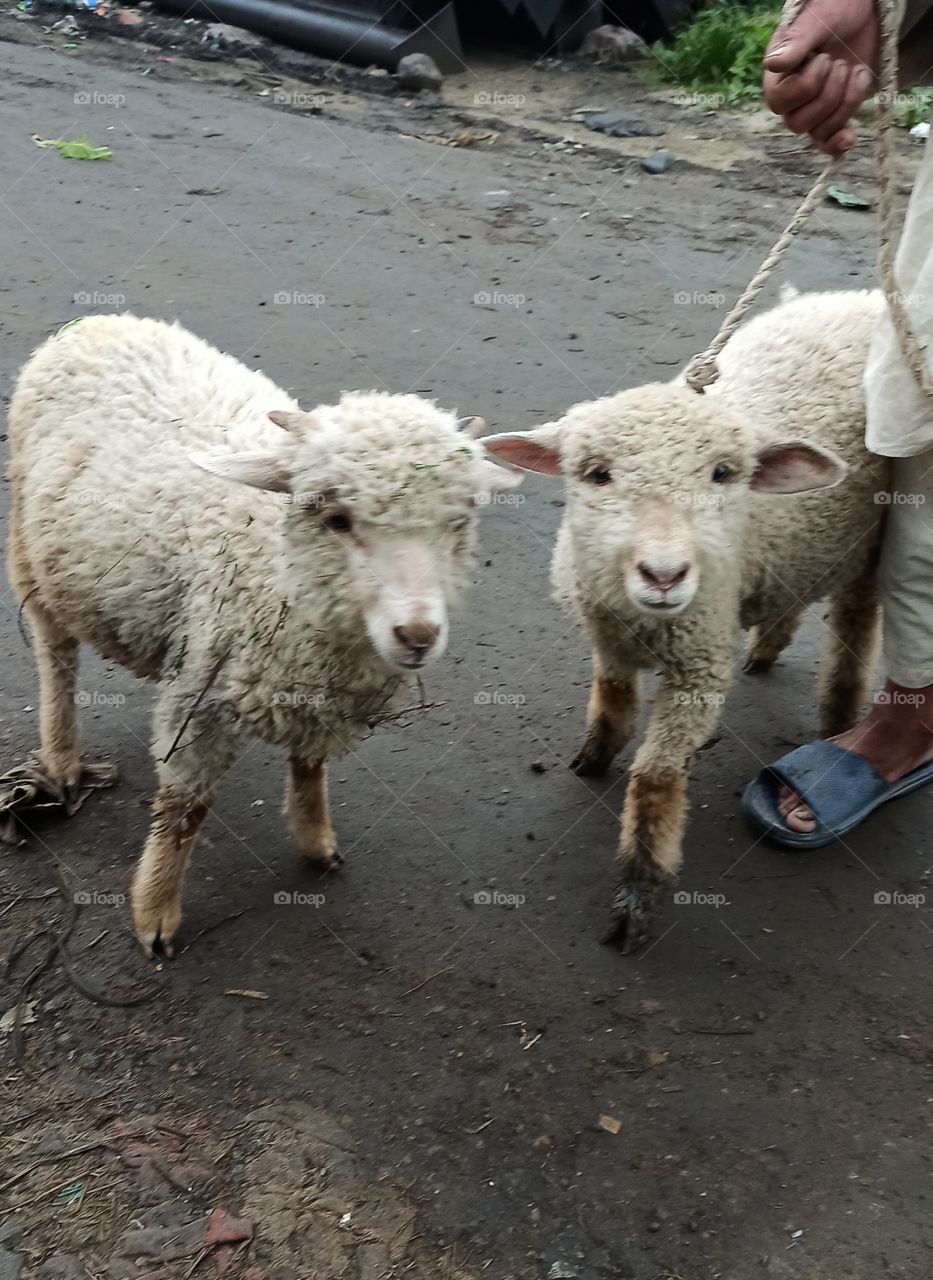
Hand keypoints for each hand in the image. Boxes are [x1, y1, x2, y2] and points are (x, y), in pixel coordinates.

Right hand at [763, 0, 879, 154]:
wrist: (863, 11)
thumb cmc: (834, 9)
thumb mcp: (816, 19)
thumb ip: (796, 42)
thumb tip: (772, 64)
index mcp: (777, 74)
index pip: (779, 101)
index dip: (806, 87)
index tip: (824, 57)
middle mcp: (791, 97)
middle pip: (798, 123)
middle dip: (829, 95)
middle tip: (841, 63)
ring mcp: (812, 108)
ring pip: (818, 132)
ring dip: (844, 104)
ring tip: (855, 72)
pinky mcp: (833, 115)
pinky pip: (827, 143)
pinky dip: (838, 143)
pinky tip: (850, 137)